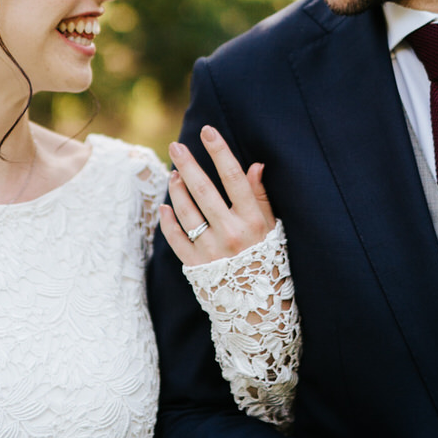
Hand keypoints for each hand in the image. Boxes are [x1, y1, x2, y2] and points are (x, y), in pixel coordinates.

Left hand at [160, 125, 274, 266]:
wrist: (258, 305)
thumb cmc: (267, 258)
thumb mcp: (272, 227)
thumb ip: (261, 196)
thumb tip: (256, 164)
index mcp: (252, 220)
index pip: (234, 177)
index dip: (220, 152)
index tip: (207, 131)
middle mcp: (231, 233)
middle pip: (204, 191)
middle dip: (188, 164)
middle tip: (175, 146)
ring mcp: (211, 250)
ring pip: (186, 212)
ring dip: (177, 189)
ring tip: (173, 174)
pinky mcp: (195, 266)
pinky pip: (176, 239)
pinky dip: (168, 221)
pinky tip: (165, 207)